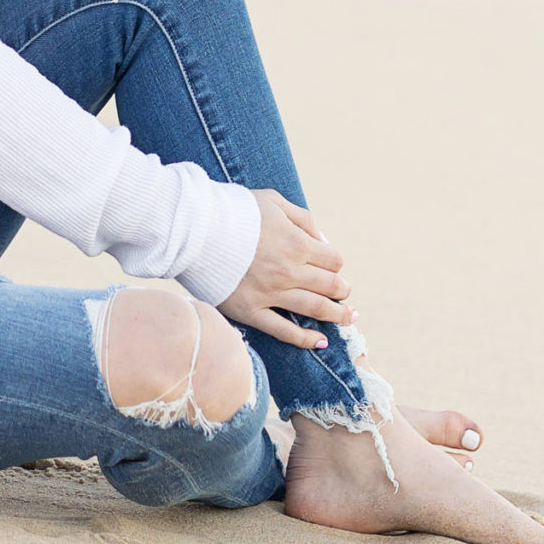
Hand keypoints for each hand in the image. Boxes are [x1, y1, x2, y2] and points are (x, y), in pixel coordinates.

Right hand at [219, 189, 352, 348]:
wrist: (195, 229)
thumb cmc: (234, 210)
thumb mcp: (273, 201)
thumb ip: (303, 219)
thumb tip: (323, 241)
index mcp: (297, 244)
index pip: (334, 261)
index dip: (336, 265)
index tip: (331, 268)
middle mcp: (289, 271)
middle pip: (331, 287)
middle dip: (343, 292)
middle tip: (345, 296)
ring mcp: (271, 294)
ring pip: (315, 310)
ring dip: (337, 315)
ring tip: (348, 319)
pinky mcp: (251, 311)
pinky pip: (284, 331)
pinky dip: (306, 339)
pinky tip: (321, 342)